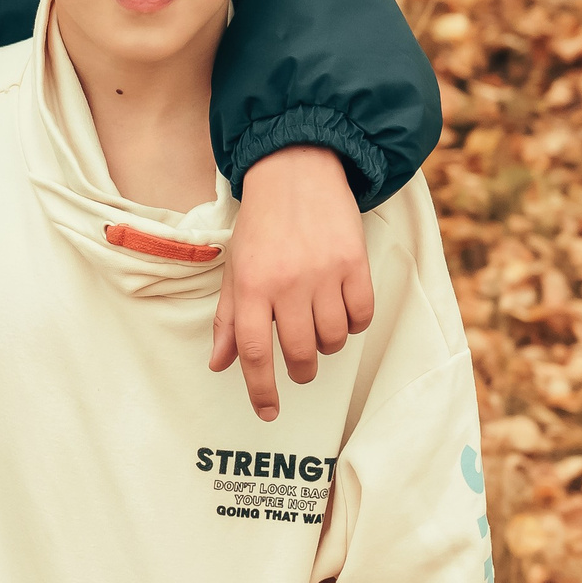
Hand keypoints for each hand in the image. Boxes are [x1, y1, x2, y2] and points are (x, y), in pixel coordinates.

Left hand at [210, 147, 373, 421]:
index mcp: (250, 285)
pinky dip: (354, 324)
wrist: (295, 171)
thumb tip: (220, 364)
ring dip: (327, 345)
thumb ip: (228, 320)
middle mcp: (287, 283)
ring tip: (318, 326)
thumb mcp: (234, 269)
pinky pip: (362, 316)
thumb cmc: (261, 224)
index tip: (267, 412)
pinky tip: (342, 310)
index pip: (254, 352)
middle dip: (300, 371)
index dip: (261, 389)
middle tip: (300, 368)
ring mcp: (324, 274)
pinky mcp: (355, 263)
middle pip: (300, 353)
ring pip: (334, 339)